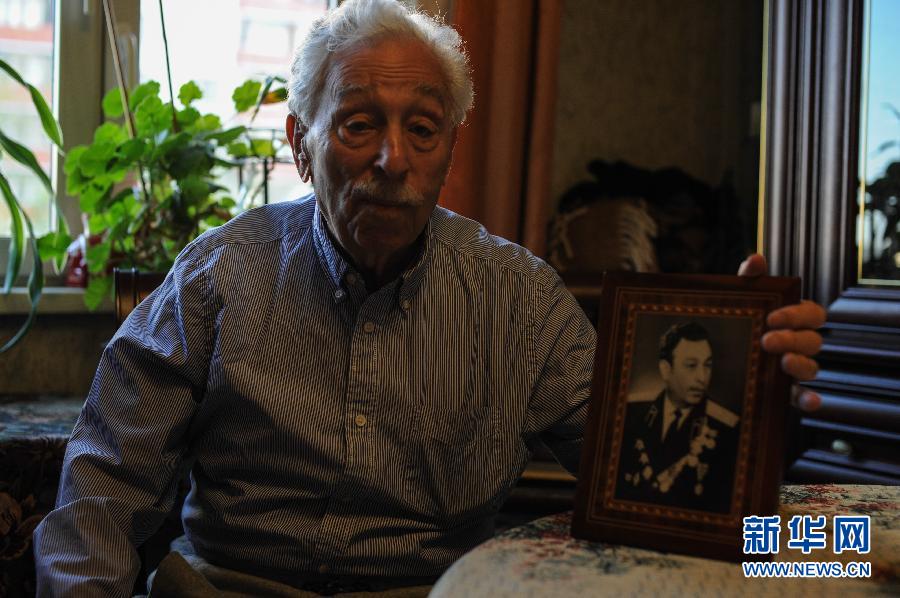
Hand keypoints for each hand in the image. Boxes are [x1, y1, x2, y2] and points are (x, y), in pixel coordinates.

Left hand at [738, 254, 825, 410]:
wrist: (715, 357)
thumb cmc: (739, 320)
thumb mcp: (741, 300)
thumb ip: (749, 280)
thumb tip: (755, 260)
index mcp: (794, 320)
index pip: (813, 314)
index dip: (798, 315)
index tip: (772, 317)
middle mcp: (800, 345)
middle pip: (813, 341)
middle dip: (793, 339)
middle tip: (767, 340)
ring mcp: (795, 370)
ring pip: (812, 368)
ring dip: (801, 365)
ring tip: (781, 363)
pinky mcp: (786, 394)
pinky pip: (805, 399)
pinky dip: (811, 400)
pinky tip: (808, 401)